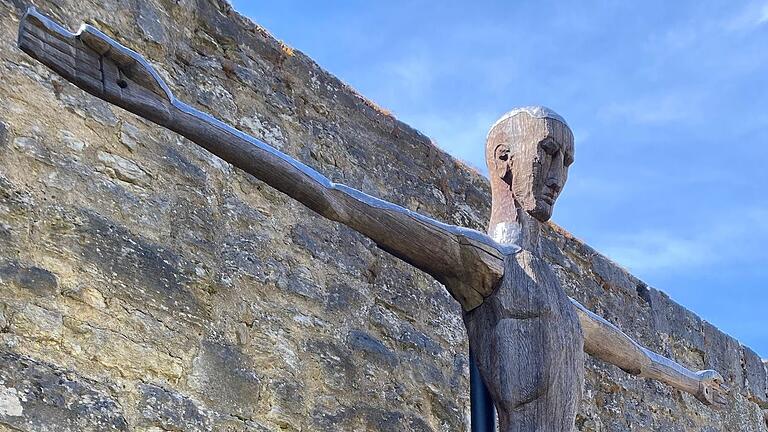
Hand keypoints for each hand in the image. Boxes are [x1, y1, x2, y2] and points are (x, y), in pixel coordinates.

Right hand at [17, 7, 172, 122]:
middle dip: (44, 39)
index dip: (53, 33)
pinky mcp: (97, 90)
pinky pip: (75, 74)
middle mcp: (92, 70)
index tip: (34, 19)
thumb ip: (104, 45)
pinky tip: (46, 54)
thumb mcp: (127, 58)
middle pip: (63, 52)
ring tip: (25, 36)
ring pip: (64, 62)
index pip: (71, 45)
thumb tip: (80, 29)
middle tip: (23, 24)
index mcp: (99, 61)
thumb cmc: (148, 83)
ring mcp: (93, 80)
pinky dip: (60, 64)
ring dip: (45, 50)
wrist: (163, 105)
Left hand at [695, 370, 728, 407]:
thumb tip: (722, 382)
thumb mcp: (712, 374)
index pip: (716, 386)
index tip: (727, 390)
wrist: (694, 383)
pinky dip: (718, 406)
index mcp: (708, 383)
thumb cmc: (702, 377)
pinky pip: (713, 404)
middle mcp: (707, 389)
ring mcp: (706, 395)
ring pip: (714, 400)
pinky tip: (724, 407)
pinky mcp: (705, 400)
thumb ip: (718, 377)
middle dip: (720, 397)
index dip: (722, 388)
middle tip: (726, 400)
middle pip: (715, 394)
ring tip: (726, 403)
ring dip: (720, 402)